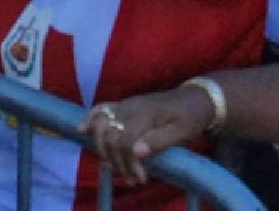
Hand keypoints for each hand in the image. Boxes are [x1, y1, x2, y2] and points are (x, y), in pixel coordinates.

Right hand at [81, 88, 216, 186]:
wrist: (195, 98)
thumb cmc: (190, 117)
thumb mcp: (182, 131)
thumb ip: (159, 141)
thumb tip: (136, 152)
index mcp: (145, 114)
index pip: (124, 141)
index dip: (128, 163)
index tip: (141, 178)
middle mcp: (131, 107)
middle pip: (110, 137)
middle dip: (117, 162)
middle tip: (132, 179)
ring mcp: (125, 105)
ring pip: (102, 125)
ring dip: (103, 149)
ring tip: (114, 167)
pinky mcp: (124, 105)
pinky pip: (102, 109)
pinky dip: (90, 119)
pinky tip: (82, 131)